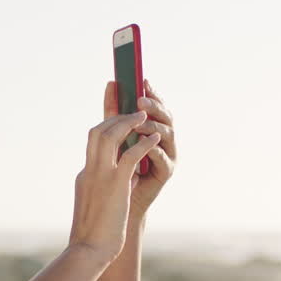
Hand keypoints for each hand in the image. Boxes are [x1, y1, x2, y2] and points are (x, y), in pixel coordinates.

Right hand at [67, 97, 163, 263]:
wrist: (89, 250)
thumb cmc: (94, 234)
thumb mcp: (98, 204)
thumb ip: (108, 187)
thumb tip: (127, 178)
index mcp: (85, 175)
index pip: (93, 142)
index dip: (106, 124)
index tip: (116, 112)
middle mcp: (90, 170)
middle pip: (99, 131)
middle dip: (116, 116)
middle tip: (133, 109)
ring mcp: (101, 175)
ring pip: (111, 135)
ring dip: (129, 122)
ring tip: (144, 116)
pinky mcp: (115, 184)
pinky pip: (130, 154)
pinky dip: (143, 143)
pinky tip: (154, 139)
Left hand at [102, 78, 176, 226]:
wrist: (119, 199)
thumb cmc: (118, 165)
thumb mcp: (114, 133)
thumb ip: (114, 110)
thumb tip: (112, 82)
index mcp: (153, 126)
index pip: (156, 105)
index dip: (152, 93)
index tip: (143, 80)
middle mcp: (164, 138)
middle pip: (165, 116)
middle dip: (154, 106)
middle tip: (140, 100)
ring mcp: (168, 154)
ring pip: (166, 134)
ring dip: (152, 126)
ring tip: (139, 122)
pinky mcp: (166, 171)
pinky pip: (163, 157)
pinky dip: (153, 149)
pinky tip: (143, 144)